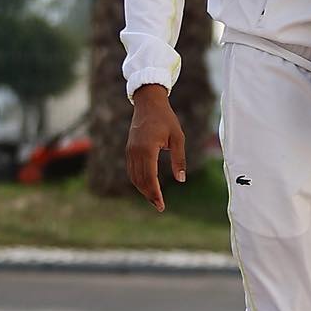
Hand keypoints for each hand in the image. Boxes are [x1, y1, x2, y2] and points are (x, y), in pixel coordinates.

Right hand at [127, 84, 185, 212]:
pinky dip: (138, 180)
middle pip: (140, 180)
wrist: (149, 103)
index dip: (155, 193)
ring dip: (143, 190)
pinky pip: (132, 170)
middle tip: (159, 206)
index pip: (150, 178)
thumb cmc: (166, 119)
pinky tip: (147, 186)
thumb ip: (179, 159)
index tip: (161, 205)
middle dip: (149, 195)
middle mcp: (135, 152)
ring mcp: (130, 151)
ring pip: (134, 177)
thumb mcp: (178, 138)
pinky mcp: (129, 150)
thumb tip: (181, 179)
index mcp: (147, 149)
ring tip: (154, 199)